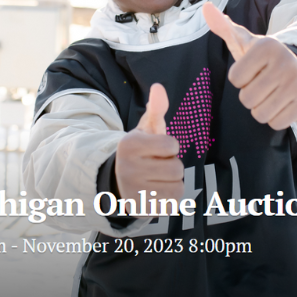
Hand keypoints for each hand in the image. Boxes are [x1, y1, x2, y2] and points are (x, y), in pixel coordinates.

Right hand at [115, 84, 183, 215]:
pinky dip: (170, 198)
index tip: (157, 148)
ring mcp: (133, 191)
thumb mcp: (145, 130)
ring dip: (173, 183)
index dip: (170, 146)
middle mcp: (128, 168)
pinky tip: (157, 192)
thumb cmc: (140, 152)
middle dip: (172, 166)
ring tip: (158, 179)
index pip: (172, 144)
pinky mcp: (140, 209)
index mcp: (129, 144)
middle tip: (157, 166)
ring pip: (177, 187)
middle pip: (177, 168)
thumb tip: (159, 87)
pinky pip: (172, 204)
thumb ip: (156, 109)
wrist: (118, 182)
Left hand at [202, 2, 296, 129]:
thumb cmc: (263, 59)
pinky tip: (282, 102)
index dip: (240, 78)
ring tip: (272, 93)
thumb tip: (205, 7)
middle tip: (263, 83)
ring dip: (261, 108)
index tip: (253, 70)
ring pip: (260, 114)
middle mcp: (286, 62)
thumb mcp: (244, 42)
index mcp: (267, 46)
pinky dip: (275, 117)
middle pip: (247, 99)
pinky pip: (276, 123)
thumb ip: (223, 27)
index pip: (235, 79)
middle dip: (250, 95)